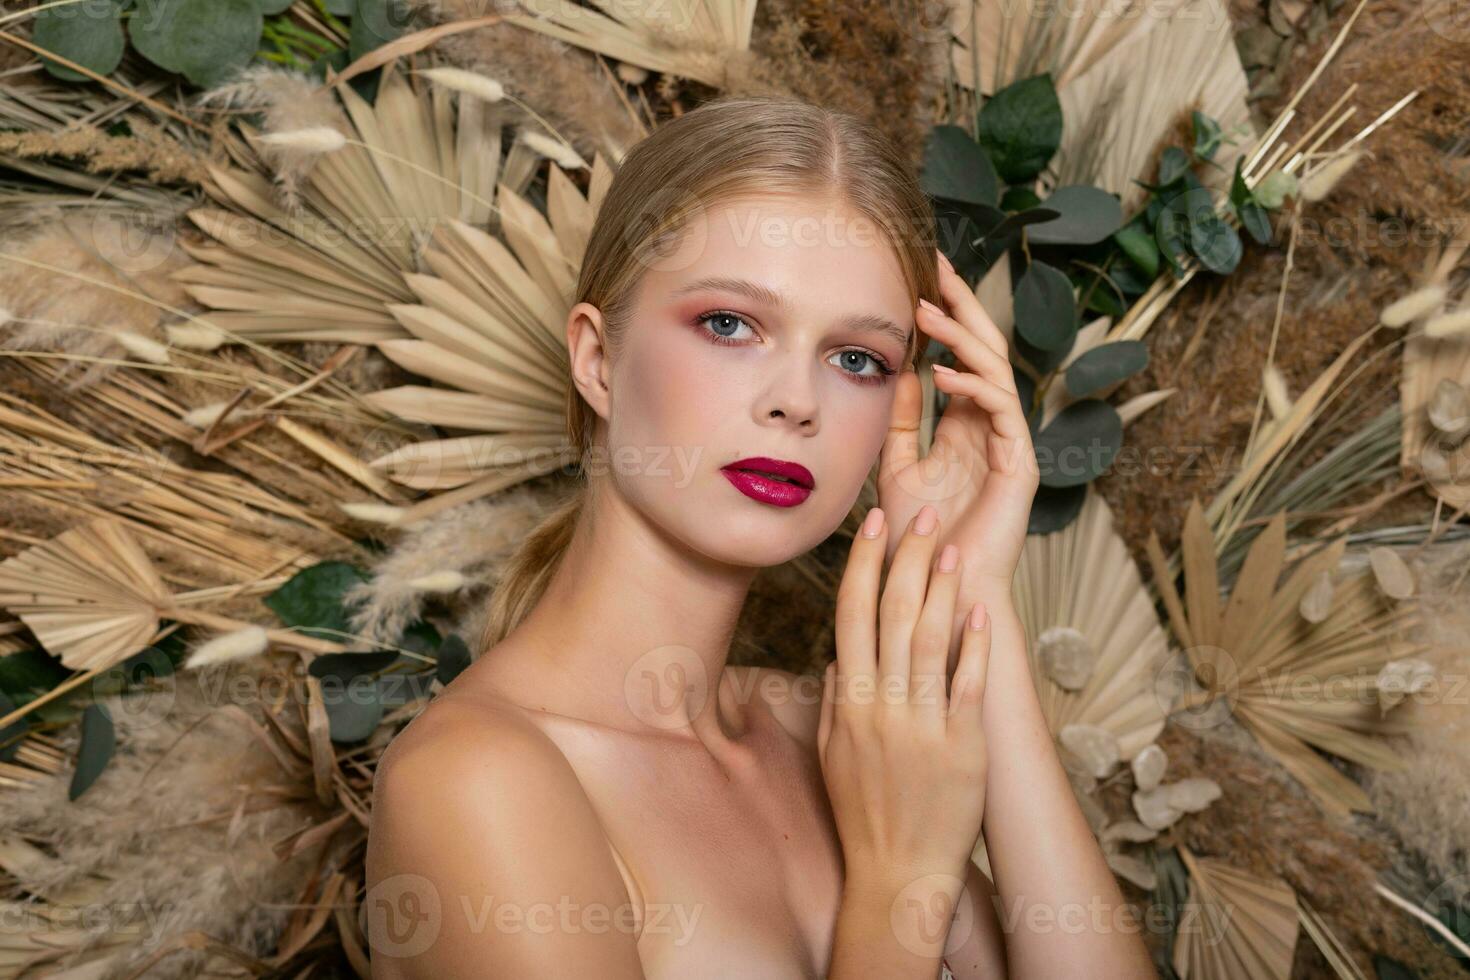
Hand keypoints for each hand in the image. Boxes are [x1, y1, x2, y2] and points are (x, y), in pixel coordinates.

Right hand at [818, 503, 993, 897]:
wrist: (899, 871)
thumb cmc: (864, 812)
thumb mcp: (832, 754)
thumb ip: (835, 699)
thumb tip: (840, 654)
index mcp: (848, 701)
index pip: (851, 614)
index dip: (862, 563)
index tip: (872, 523)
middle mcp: (881, 705)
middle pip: (891, 614)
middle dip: (906, 558)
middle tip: (922, 515)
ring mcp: (923, 724)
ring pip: (930, 640)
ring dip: (941, 588)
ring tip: (953, 548)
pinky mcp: (963, 744)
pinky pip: (968, 684)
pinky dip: (975, 644)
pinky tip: (982, 610)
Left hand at [877, 249, 1039, 586]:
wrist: (939, 591)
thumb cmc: (918, 539)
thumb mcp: (899, 468)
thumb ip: (901, 422)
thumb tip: (897, 371)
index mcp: (966, 424)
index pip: (959, 354)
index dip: (943, 315)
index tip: (915, 274)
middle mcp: (992, 427)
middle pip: (984, 350)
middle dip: (962, 304)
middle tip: (937, 262)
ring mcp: (1010, 443)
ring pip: (995, 372)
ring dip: (961, 338)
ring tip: (926, 311)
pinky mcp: (1020, 465)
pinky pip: (1002, 411)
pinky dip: (972, 388)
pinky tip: (940, 373)